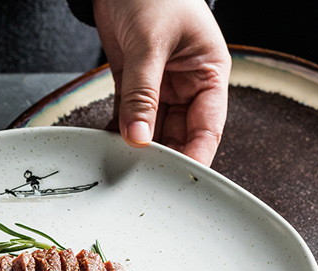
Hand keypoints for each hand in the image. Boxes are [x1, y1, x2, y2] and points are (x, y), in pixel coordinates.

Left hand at [93, 0, 230, 165]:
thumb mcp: (151, 43)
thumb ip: (143, 93)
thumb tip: (137, 137)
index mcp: (208, 75)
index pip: (207, 129)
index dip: (196, 156)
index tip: (179, 179)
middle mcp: (187, 86)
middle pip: (179, 136)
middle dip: (162, 157)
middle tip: (144, 180)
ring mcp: (160, 88)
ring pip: (152, 131)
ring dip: (138, 149)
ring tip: (124, 168)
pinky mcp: (133, 85)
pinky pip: (128, 118)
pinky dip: (117, 134)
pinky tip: (108, 148)